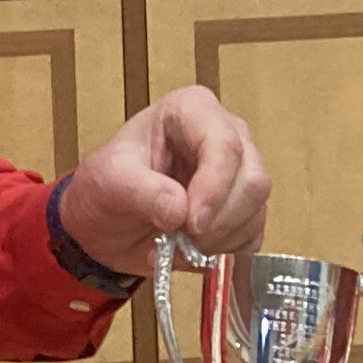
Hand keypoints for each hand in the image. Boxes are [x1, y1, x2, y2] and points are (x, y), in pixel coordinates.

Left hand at [56, 87, 267, 277]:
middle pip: (252, 180)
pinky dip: (224, 252)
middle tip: (182, 241)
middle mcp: (227, 135)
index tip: (191, 223)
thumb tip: (178, 209)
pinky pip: (253, 236)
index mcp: (192, 110)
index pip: (225, 144)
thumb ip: (141, 191)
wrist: (105, 223)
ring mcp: (241, 173)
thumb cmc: (107, 187)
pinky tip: (193, 251)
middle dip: (219, 221)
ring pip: (256, 211)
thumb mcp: (109, 181)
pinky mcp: (245, 210)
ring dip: (218, 241)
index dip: (215, 188)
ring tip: (177, 247)